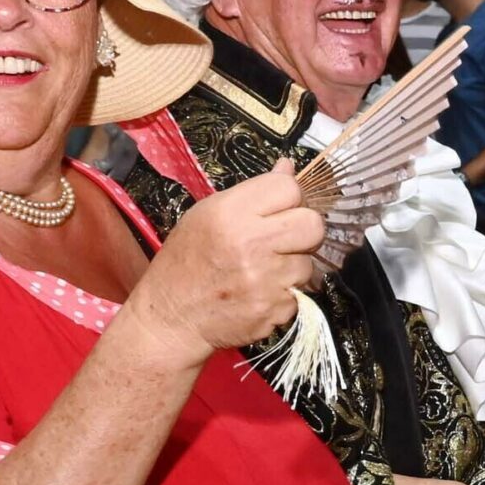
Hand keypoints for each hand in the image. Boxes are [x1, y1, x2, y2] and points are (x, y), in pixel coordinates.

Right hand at [132, 158, 324, 358]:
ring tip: (264, 270)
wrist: (171, 317)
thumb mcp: (207, 215)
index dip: (290, 197)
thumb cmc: (187, 261)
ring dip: (293, 265)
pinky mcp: (276, 309)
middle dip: (305, 230)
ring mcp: (266, 279)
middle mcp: (252, 243)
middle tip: (285, 239)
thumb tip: (288, 168)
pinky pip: (300, 293)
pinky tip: (261, 292)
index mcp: (230, 213)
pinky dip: (286, 293)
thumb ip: (253, 193)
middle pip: (313, 224)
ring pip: (309, 263)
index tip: (281, 208)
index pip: (289, 188)